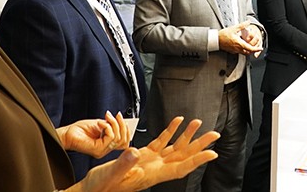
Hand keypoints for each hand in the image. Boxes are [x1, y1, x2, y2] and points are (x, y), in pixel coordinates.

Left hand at [58, 111, 130, 157]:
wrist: (67, 134)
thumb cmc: (79, 130)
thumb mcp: (100, 124)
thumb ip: (111, 125)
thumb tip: (122, 122)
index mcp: (107, 144)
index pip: (124, 142)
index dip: (126, 130)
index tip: (121, 118)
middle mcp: (106, 149)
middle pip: (124, 140)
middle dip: (121, 124)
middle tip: (115, 115)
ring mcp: (102, 151)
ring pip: (118, 138)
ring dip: (113, 124)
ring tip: (106, 118)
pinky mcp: (98, 150)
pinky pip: (110, 138)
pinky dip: (107, 127)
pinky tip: (100, 123)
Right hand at [71, 117, 219, 191]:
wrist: (92, 189)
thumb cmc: (101, 186)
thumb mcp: (110, 174)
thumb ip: (124, 164)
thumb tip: (135, 153)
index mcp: (151, 175)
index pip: (180, 168)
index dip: (197, 160)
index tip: (212, 153)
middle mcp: (154, 169)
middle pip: (183, 156)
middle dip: (199, 145)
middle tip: (214, 134)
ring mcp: (150, 162)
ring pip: (174, 148)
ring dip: (187, 135)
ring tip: (197, 122)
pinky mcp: (143, 156)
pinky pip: (161, 142)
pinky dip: (170, 132)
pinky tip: (177, 122)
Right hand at [218, 22, 263, 56]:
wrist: (215, 40)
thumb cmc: (223, 35)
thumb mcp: (233, 28)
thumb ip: (242, 25)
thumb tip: (248, 22)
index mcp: (239, 43)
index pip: (250, 48)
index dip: (256, 49)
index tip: (260, 48)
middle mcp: (237, 48)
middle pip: (248, 52)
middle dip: (254, 50)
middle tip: (257, 47)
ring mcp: (235, 50)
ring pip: (244, 53)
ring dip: (249, 51)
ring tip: (251, 47)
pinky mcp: (232, 51)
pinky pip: (240, 52)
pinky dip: (244, 50)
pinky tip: (243, 46)